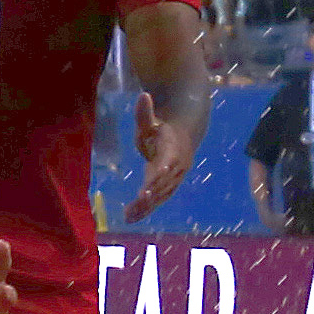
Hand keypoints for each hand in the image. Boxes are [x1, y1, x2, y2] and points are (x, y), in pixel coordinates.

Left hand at [118, 87, 201, 219]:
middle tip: (135, 205)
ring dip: (146, 207)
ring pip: (161, 195)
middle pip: (163, 185)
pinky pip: (158, 200)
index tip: (146, 189)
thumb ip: (145, 111)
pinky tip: (131, 218)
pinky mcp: (169, 186)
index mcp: (173, 151)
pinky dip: (146, 209)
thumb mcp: (151, 119)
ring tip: (129, 216)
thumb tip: (144, 95)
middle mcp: (176, 168)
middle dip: (150, 197)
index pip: (165, 167)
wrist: (184, 133)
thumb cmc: (161, 127)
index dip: (156, 179)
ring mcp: (174, 179)